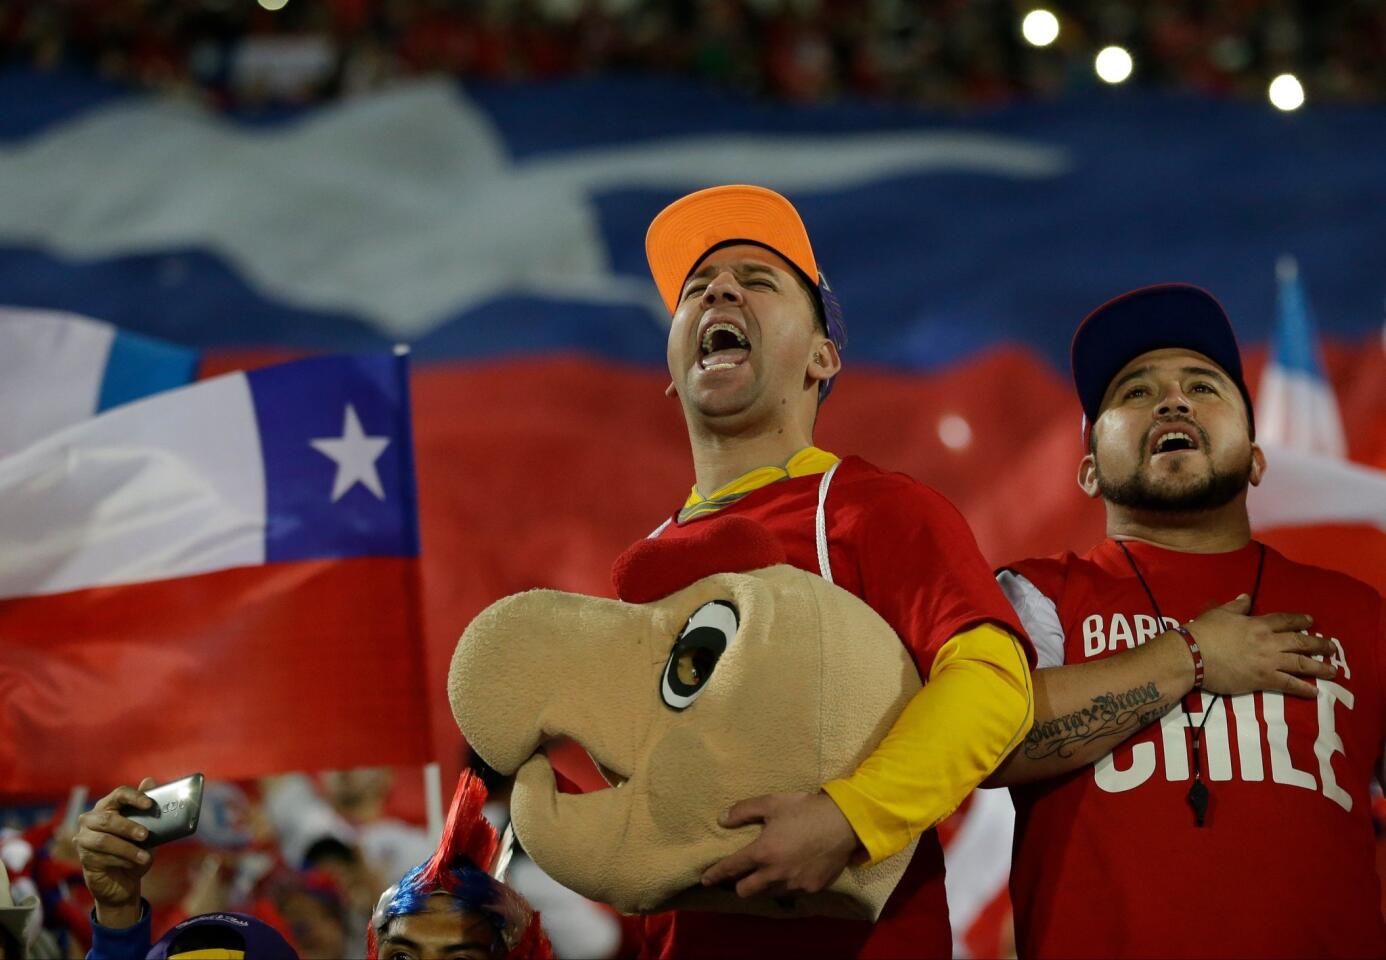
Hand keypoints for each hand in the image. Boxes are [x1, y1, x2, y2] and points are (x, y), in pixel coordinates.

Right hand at [74, 778, 156, 928]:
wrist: (124, 881)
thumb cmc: (134, 849)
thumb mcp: (146, 829)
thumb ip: (145, 808)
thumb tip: (150, 780)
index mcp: (107, 807)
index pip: (119, 794)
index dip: (134, 797)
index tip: (149, 804)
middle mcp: (91, 819)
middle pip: (108, 818)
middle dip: (128, 827)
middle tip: (145, 835)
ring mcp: (84, 838)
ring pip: (104, 840)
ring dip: (127, 848)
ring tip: (144, 857)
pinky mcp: (84, 857)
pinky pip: (101, 857)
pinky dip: (120, 860)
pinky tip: (132, 864)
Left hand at [699, 792, 859, 900]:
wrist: (845, 823)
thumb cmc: (805, 810)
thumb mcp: (772, 803)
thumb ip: (744, 810)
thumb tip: (722, 820)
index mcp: (762, 852)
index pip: (731, 868)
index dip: (715, 874)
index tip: (706, 879)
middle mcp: (775, 874)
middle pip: (745, 891)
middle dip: (739, 885)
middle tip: (741, 875)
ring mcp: (794, 884)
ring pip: (767, 894)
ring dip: (762, 886)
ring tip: (766, 873)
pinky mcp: (811, 889)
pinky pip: (791, 892)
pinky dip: (786, 885)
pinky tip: (791, 872)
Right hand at [1190, 595, 1332, 697]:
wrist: (1193, 655)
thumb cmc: (1203, 632)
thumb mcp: (1219, 613)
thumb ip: (1236, 606)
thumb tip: (1247, 597)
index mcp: (1258, 624)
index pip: (1285, 620)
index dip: (1300, 620)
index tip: (1311, 621)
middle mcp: (1269, 642)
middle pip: (1300, 641)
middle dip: (1318, 644)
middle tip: (1332, 647)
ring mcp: (1268, 661)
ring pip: (1301, 663)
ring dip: (1319, 667)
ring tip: (1332, 671)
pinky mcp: (1262, 679)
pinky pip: (1288, 683)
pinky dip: (1303, 688)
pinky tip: (1315, 692)